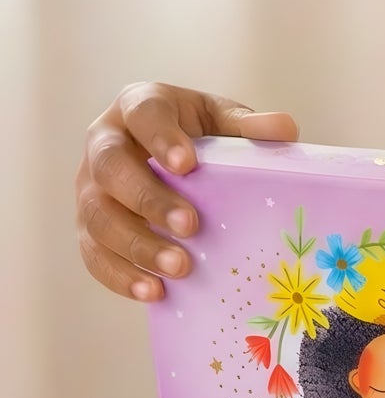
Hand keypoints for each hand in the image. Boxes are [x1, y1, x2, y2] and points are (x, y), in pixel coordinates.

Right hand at [76, 83, 297, 301]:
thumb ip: (247, 126)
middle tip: (190, 225)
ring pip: (97, 217)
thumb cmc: (199, 134)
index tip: (188, 164)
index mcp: (137, 106)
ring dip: (137, 245)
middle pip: (111, 169)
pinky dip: (121, 275)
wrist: (171, 159)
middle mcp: (103, 143)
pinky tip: (153, 291)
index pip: (143, 115)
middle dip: (148, 199)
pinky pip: (93, 254)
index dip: (161, 139)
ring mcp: (89, 187)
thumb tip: (284, 129)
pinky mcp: (87, 226)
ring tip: (179, 267)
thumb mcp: (222, 120)